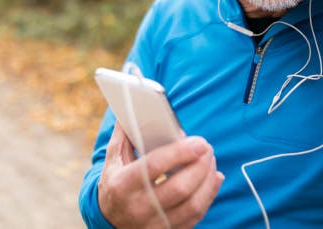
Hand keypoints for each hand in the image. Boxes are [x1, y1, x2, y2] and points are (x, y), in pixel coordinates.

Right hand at [98, 123, 224, 228]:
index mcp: (122, 184)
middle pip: (179, 187)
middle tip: (207, 148)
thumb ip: (124, 134)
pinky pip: (195, 216)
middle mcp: (138, 207)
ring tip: (210, 160)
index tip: (198, 141)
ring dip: (208, 180)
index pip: (154, 166)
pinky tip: (213, 178)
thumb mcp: (113, 159)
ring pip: (192, 204)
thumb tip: (132, 104)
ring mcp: (154, 224)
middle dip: (200, 165)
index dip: (179, 153)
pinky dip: (209, 195)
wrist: (109, 221)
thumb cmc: (115, 182)